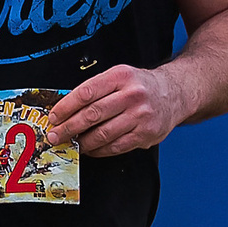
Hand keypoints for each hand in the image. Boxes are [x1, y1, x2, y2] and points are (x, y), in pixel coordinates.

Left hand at [49, 64, 185, 157]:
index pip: (86, 93)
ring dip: (83, 142)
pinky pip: (116, 146)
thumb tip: (66, 110)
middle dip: (69, 128)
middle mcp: (132, 95)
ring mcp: (140, 116)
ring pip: (103, 134)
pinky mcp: (146, 134)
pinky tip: (91, 148)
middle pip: (92, 114)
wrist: (174, 93)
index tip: (54, 117)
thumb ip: (95, 90)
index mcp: (121, 76)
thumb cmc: (141, 86)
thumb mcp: (119, 77)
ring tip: (72, 143)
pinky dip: (99, 150)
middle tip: (56, 135)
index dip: (65, 107)